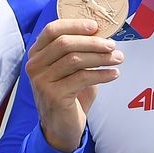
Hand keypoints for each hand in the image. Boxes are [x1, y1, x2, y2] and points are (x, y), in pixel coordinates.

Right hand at [26, 18, 123, 152]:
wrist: (61, 127)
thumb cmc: (69, 95)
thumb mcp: (73, 69)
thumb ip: (81, 51)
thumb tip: (104, 35)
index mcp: (37, 54)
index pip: (52, 30)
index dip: (75, 25)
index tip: (96, 26)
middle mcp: (35, 65)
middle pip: (64, 43)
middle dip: (93, 42)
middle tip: (113, 46)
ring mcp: (41, 80)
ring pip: (74, 59)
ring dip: (100, 57)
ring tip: (118, 58)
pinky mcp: (53, 95)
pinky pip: (82, 78)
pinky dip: (101, 74)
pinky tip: (114, 74)